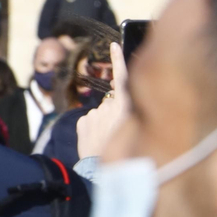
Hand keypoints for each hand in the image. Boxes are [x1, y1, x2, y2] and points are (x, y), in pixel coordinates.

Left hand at [77, 41, 129, 160]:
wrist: (103, 172)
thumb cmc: (126, 155)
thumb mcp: (134, 130)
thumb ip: (127, 111)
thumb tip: (114, 99)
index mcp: (127, 108)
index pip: (122, 78)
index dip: (117, 60)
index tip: (113, 44)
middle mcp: (110, 107)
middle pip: (112, 102)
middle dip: (113, 113)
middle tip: (115, 132)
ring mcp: (95, 113)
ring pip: (100, 113)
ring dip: (102, 123)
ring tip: (106, 140)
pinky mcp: (82, 121)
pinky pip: (88, 121)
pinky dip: (91, 128)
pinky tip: (95, 140)